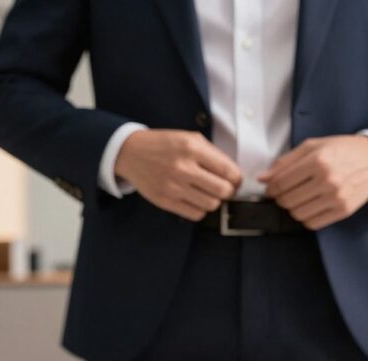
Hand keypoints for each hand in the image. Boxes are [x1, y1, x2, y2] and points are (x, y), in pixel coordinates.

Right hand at [115, 129, 242, 220]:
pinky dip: (200, 210)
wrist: (130, 152)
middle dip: (229, 191)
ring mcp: (173, 187)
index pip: (229, 171)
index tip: (235, 180)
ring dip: (214, 201)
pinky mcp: (165, 201)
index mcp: (192, 148)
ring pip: (211, 205)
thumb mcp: (189, 138)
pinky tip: (195, 200)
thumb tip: (233, 174)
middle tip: (224, 189)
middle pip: (223, 191)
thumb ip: (212, 154)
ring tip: (208, 193)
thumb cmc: (163, 145)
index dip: (237, 179)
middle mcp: (183, 168)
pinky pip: (195, 215)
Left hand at [258, 135, 367, 229]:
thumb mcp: (313, 146)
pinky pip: (313, 223)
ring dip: (292, 209)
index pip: (282, 182)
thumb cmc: (342, 150)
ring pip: (298, 214)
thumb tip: (263, 178)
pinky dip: (306, 217)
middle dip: (280, 198)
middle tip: (284, 193)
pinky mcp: (344, 210)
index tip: (271, 189)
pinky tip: (309, 206)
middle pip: (288, 200)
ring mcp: (337, 197)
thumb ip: (286, 161)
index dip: (271, 188)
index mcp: (318, 160)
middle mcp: (327, 180)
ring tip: (298, 199)